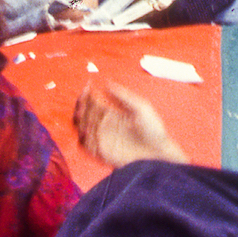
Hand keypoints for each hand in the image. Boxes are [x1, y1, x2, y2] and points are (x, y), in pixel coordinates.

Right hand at [74, 81, 188, 167]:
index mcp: (112, 113)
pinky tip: (87, 130)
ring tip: (82, 113)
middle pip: (84, 114)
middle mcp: (105, 125)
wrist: (158, 152)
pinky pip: (85, 145)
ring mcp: (102, 139)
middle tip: (83, 101)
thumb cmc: (154, 129)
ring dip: (79, 120)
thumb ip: (123, 96)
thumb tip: (107, 83)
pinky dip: (82, 137)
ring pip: (81, 128)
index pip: (93, 102)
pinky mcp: (102, 152)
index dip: (87, 94)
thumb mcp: (140, 107)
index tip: (88, 87)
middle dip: (81, 106)